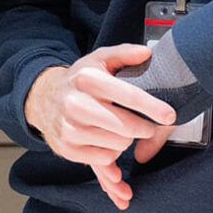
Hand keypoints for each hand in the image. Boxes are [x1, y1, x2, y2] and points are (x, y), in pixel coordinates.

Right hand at [24, 46, 175, 208]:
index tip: (169, 116)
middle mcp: (76, 104)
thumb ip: (124, 53)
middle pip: (127, 127)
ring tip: (119, 128)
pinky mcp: (67, 149)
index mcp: (88, 79)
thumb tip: (146, 53)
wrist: (43, 100)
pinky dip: (112, 153)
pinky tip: (107, 141)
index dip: (152, 107)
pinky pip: (105, 159)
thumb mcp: (98, 60)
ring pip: (118, 145)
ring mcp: (70, 128)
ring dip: (126, 140)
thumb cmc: (79, 80)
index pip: (127, 95)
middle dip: (144, 128)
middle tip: (147, 125)